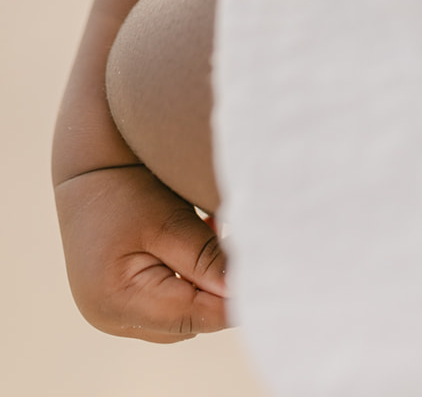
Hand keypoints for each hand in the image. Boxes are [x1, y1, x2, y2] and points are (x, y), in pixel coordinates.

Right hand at [54, 163, 227, 340]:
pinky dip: (189, 281)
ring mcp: (113, 313)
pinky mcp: (121, 300)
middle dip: (220, 291)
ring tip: (216, 235)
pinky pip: (167, 303)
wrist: (87, 167)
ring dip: (205, 285)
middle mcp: (112, 317)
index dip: (233, 300)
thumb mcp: (169, 221)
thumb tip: (242, 292)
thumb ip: (205, 259)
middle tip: (242, 246)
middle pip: (189, 321)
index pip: (193, 317)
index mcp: (119, 300)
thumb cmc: (126, 187)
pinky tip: (199, 244)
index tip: (266, 271)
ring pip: (181, 315)